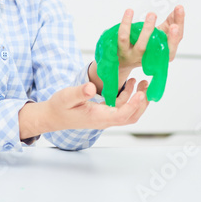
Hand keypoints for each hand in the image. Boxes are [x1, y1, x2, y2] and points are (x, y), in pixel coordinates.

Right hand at [21, 80, 150, 137]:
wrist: (53, 116)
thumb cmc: (59, 107)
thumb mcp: (66, 97)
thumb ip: (79, 93)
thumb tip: (91, 87)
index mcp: (98, 118)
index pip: (121, 115)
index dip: (133, 105)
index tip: (141, 93)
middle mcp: (105, 120)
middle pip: (131, 117)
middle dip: (142, 103)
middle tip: (147, 86)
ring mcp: (106, 117)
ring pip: (129, 112)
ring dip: (138, 99)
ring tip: (142, 82)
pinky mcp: (106, 112)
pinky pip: (122, 107)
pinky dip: (130, 97)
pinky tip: (130, 84)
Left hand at [116, 5, 185, 71]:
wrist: (123, 60)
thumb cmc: (146, 45)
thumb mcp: (159, 35)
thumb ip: (170, 23)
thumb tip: (179, 9)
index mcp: (162, 55)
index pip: (173, 46)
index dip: (176, 37)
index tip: (178, 25)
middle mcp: (150, 57)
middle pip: (163, 50)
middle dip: (170, 38)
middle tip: (174, 25)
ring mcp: (135, 55)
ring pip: (142, 45)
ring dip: (148, 30)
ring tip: (152, 14)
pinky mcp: (121, 50)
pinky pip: (124, 37)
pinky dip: (126, 23)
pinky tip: (129, 11)